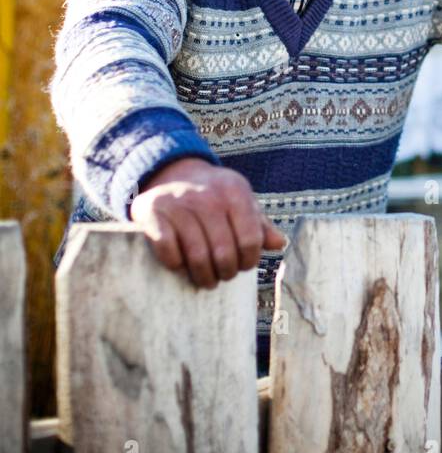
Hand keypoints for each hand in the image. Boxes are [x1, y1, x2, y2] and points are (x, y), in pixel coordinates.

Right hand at [128, 156, 286, 287]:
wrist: (172, 173)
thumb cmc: (214, 196)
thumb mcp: (240, 201)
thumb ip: (259, 224)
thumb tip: (279, 243)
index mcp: (234, 192)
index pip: (250, 240)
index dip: (248, 261)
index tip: (242, 266)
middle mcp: (206, 195)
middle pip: (224, 253)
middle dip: (226, 272)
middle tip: (222, 276)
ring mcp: (177, 202)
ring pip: (197, 256)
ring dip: (203, 276)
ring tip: (205, 279)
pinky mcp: (152, 211)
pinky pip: (168, 250)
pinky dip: (175, 264)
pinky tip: (180, 264)